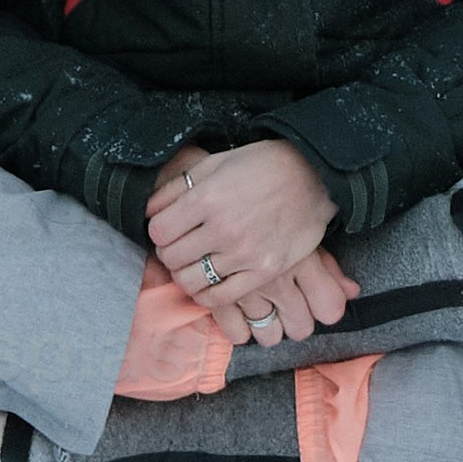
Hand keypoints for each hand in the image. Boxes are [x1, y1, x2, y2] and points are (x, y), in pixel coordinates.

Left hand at [146, 137, 350, 349]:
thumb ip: (178, 187)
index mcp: (207, 198)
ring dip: (186, 274)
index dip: (158, 231)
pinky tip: (209, 283)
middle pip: (172, 258)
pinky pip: (219, 298)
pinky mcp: (262, 272)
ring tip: (194, 263)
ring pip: (191, 281)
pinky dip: (206, 295)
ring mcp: (243, 254)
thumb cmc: (261, 165)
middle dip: (170, 253)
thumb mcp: (215, 163)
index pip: (158, 232)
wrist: (312, 177)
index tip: (168, 228)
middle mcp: (222, 229)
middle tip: (181, 246)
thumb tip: (149, 210)